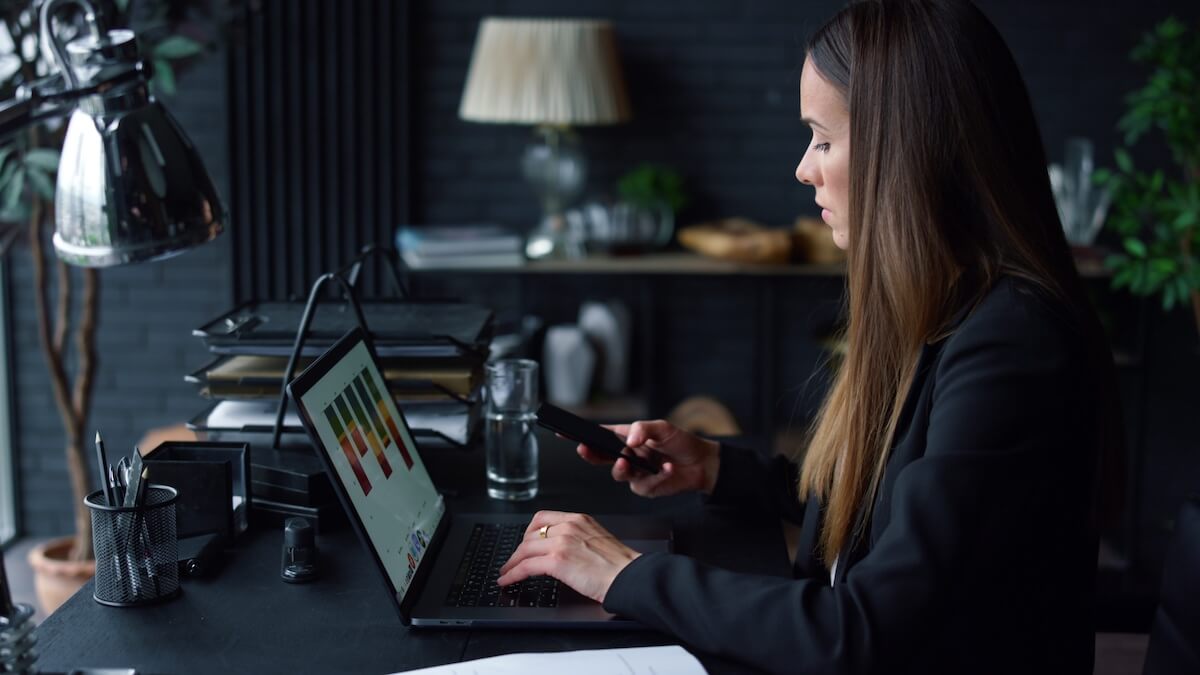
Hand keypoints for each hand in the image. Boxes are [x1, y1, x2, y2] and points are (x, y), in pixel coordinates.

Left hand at [497, 511, 639, 603]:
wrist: (629, 576)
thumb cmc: (620, 566)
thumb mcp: (598, 540)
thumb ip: (579, 539)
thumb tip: (562, 550)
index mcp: (579, 519)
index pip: (543, 518)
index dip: (528, 532)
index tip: (524, 543)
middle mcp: (569, 526)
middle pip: (530, 534)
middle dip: (519, 550)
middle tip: (514, 561)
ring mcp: (561, 542)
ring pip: (525, 550)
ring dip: (512, 563)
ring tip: (507, 572)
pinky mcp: (557, 560)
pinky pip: (526, 566)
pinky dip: (513, 574)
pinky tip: (508, 580)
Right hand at [576, 419, 719, 496]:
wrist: (702, 464)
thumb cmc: (680, 442)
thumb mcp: (663, 427)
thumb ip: (644, 429)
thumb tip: (630, 439)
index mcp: (626, 438)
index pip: (599, 436)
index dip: (580, 435)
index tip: (563, 433)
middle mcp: (627, 456)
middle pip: (600, 457)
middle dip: (589, 454)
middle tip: (584, 449)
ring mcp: (634, 473)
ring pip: (617, 474)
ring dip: (621, 467)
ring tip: (628, 460)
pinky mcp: (646, 487)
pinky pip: (643, 485)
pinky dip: (657, 476)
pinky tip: (668, 468)